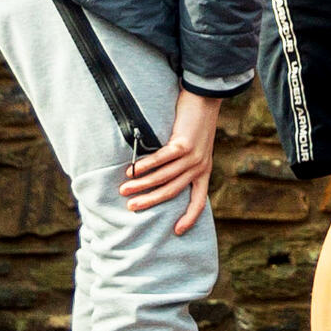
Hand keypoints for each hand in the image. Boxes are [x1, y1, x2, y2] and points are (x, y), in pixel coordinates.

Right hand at [123, 90, 225, 233]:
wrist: (206, 99)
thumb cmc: (194, 124)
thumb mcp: (193, 149)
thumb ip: (181, 165)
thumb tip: (157, 179)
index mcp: (204, 172)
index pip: (199, 201)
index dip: (189, 217)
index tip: (177, 231)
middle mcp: (200, 167)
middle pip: (173, 191)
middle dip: (150, 201)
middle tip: (131, 207)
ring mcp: (194, 156)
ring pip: (164, 177)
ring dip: (142, 184)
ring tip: (124, 189)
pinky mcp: (185, 144)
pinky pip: (161, 160)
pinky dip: (145, 166)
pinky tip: (132, 171)